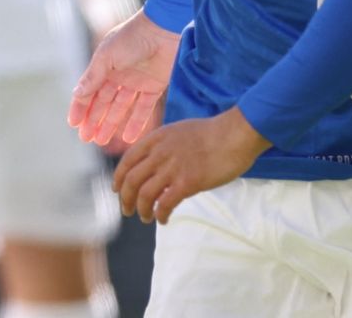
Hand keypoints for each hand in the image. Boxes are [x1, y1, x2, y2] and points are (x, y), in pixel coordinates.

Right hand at [69, 9, 179, 147]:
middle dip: (93, 120)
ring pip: (120, 108)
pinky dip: (136, 123)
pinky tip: (128, 137)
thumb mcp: (107, 56)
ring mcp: (136, 82)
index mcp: (103, 66)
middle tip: (86, 138)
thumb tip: (76, 94)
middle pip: (103, 103)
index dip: (80, 108)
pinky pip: (143, 109)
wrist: (164, 28)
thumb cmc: (132, 37)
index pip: (88, 91)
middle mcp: (118, 76)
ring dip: (111, 124)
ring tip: (102, 141)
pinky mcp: (153, 87)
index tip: (74, 125)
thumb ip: (93, 77)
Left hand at [113, 107, 270, 223]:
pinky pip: (166, 203)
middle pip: (131, 180)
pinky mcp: (188, 182)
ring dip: (142, 209)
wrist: (235, 134)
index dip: (119, 177)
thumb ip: (164, 145)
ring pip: (144, 194)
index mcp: (156, 139)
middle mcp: (159, 153)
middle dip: (125, 198)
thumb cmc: (213, 133)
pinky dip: (160, 214)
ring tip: (145, 218)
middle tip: (126, 210)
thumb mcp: (178, 131)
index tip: (116, 189)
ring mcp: (172, 168)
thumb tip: (156, 160)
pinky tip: (163, 219)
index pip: (127, 161)